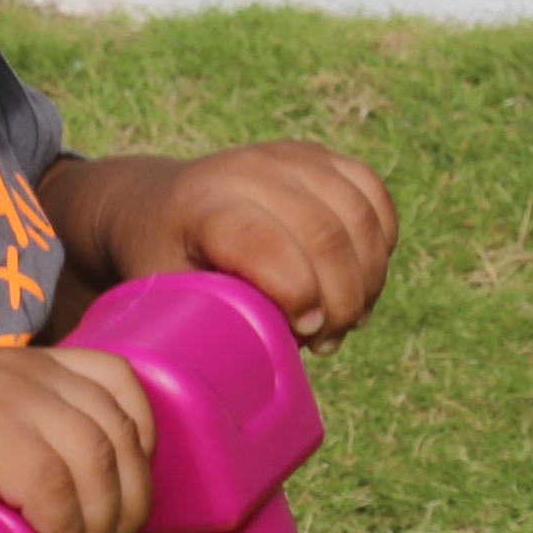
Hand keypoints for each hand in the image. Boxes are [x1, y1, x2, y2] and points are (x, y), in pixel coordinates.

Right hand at [0, 347, 154, 532]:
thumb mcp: (2, 457)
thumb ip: (49, 456)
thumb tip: (116, 510)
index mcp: (28, 366)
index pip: (118, 380)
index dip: (142, 442)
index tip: (127, 500)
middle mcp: (19, 367)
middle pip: (115, 427)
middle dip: (129, 501)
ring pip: (94, 456)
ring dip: (103, 523)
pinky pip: (55, 485)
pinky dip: (69, 530)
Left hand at [82, 142, 397, 353]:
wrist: (153, 204)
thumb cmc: (161, 265)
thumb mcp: (166, 300)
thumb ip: (211, 330)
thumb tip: (263, 376)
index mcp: (201, 207)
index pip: (267, 245)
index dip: (299, 296)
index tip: (303, 333)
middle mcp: (246, 171)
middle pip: (326, 236)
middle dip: (342, 302)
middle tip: (325, 340)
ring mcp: (286, 157)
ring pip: (359, 218)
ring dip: (367, 279)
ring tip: (343, 316)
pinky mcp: (316, 155)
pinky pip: (373, 193)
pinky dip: (380, 243)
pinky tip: (358, 276)